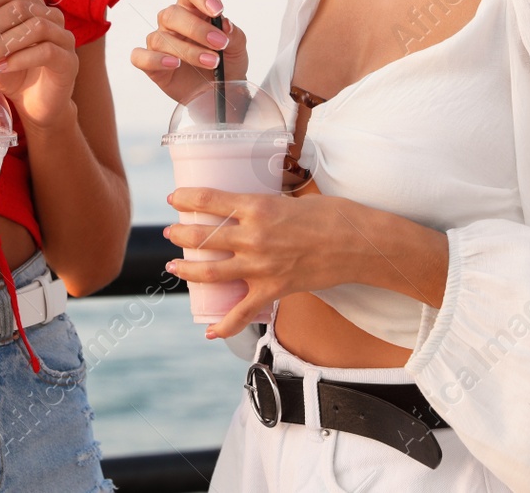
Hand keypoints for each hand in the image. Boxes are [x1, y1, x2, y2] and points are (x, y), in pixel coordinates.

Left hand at [0, 0, 78, 129]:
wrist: (33, 105)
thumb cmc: (11, 72)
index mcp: (30, 6)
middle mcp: (50, 16)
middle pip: (19, 7)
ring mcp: (63, 37)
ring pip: (36, 27)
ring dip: (3, 42)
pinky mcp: (69, 61)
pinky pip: (46, 51)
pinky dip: (20, 59)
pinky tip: (2, 68)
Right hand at [130, 0, 248, 105]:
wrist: (221, 94)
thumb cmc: (227, 66)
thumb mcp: (238, 48)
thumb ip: (233, 34)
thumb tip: (224, 24)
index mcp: (194, 10)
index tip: (217, 10)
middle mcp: (174, 23)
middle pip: (173, 13)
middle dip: (198, 29)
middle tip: (219, 43)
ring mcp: (161, 43)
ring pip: (160, 38)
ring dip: (188, 51)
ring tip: (211, 62)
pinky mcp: (151, 65)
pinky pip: (140, 57)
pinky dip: (155, 59)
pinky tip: (174, 64)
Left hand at [165, 186, 434, 339]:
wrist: (359, 243)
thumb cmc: (332, 214)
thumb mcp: (292, 198)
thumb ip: (267, 205)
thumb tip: (251, 205)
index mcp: (257, 206)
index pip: (208, 199)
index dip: (185, 198)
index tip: (173, 198)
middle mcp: (253, 236)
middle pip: (202, 236)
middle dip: (179, 234)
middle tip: (169, 233)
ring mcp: (261, 266)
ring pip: (211, 272)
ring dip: (186, 269)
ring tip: (173, 266)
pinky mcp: (273, 289)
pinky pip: (241, 312)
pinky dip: (224, 325)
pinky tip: (208, 331)